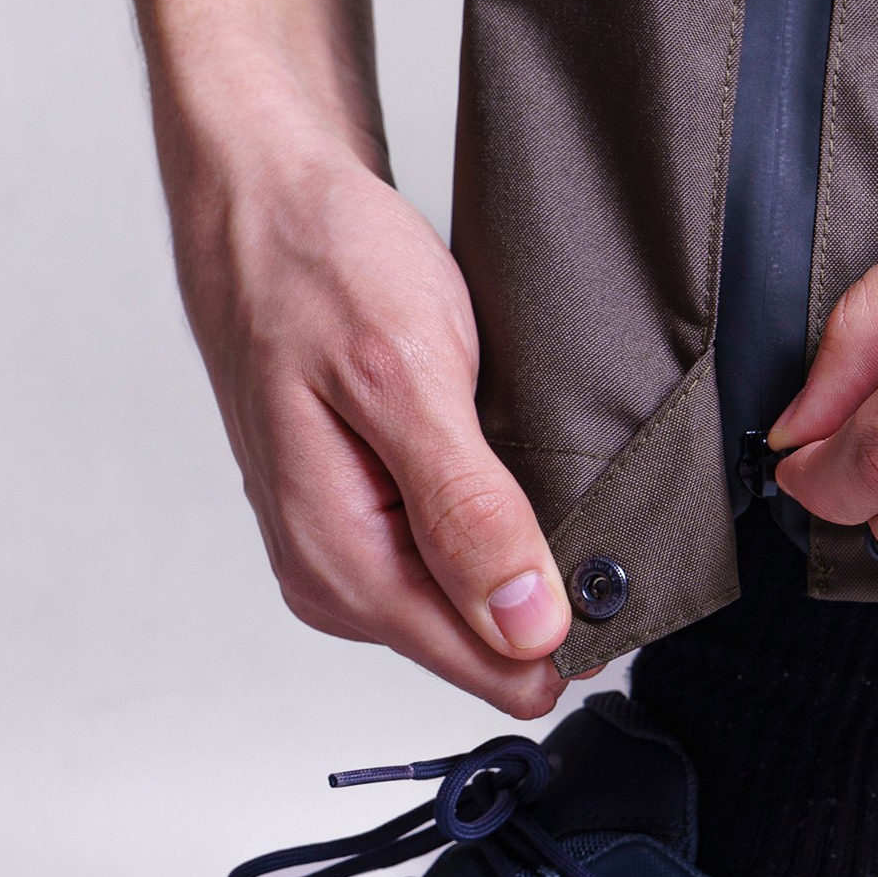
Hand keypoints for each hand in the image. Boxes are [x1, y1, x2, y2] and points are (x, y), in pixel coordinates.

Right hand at [176, 131, 571, 717]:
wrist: (263, 204)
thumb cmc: (315, 268)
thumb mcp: (405, 378)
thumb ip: (467, 512)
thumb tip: (527, 624)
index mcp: (342, 565)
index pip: (493, 672)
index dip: (567, 627)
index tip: (613, 559)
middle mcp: (339, 579)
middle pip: (492, 647)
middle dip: (552, 589)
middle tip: (583, 488)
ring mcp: (351, 551)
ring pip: (481, 604)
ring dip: (527, 549)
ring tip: (538, 462)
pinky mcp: (369, 518)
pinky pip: (459, 558)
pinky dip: (502, 519)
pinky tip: (509, 465)